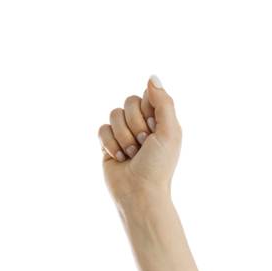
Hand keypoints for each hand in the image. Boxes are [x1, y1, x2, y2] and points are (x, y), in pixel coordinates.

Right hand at [99, 76, 180, 207]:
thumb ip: (164, 102)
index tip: (155, 130)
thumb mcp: (169, 132)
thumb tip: (152, 77)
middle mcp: (142, 125)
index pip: (146, 96)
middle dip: (135, 126)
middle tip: (144, 146)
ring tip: (132, 155)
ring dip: (124, 137)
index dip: (148, 111)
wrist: (140, 194)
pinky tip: (119, 158)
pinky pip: (102, 129)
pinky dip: (110, 144)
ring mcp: (124, 134)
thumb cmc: (158, 166)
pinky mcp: (109, 144)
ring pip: (114, 115)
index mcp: (160, 121)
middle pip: (128, 103)